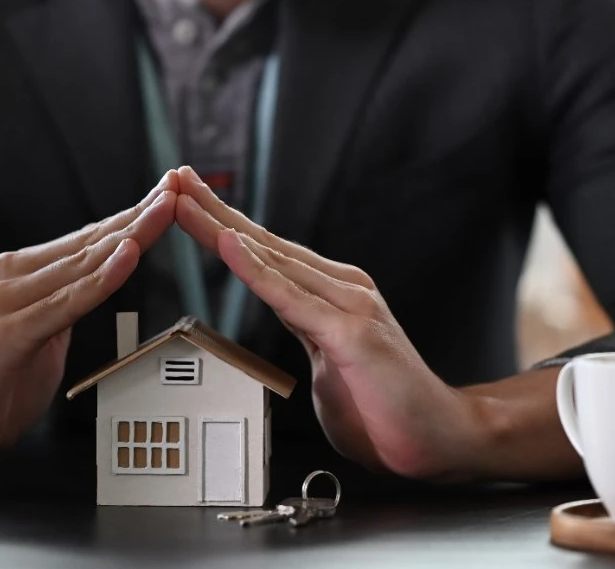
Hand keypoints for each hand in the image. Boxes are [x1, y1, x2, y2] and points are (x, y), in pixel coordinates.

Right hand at [0, 171, 179, 466]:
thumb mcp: (40, 335)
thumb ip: (64, 306)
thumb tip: (100, 283)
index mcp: (21, 273)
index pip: (88, 240)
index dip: (132, 216)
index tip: (170, 192)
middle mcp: (12, 278)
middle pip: (91, 242)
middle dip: (140, 213)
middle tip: (179, 184)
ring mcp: (7, 302)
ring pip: (84, 264)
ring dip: (131, 234)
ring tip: (166, 207)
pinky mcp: (7, 334)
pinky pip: (67, 303)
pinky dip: (102, 279)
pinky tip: (129, 255)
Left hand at [173, 167, 485, 479]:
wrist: (440, 438)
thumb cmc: (385, 407)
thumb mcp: (329, 362)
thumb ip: (305, 331)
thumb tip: (282, 318)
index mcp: (331, 295)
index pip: (266, 253)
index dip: (224, 224)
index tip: (188, 200)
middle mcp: (340, 289)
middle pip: (264, 243)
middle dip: (214, 209)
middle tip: (174, 178)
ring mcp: (348, 307)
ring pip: (272, 260)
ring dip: (222, 228)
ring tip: (184, 200)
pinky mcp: (351, 333)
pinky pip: (291, 298)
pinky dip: (255, 270)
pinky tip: (229, 245)